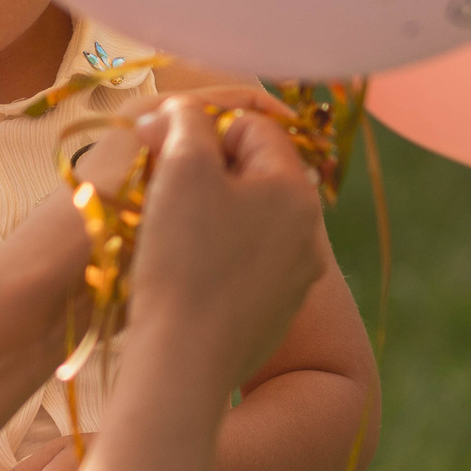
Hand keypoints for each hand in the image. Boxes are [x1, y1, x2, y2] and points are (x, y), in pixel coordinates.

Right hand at [122, 100, 325, 390]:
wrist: (183, 360)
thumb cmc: (182, 255)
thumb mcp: (182, 167)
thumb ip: (188, 119)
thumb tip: (185, 111)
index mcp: (296, 189)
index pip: (254, 126)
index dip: (201, 127)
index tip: (159, 147)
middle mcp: (310, 234)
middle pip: (255, 175)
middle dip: (209, 172)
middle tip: (162, 189)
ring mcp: (296, 280)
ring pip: (251, 222)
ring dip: (213, 216)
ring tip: (170, 233)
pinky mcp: (276, 316)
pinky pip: (247, 268)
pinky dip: (217, 260)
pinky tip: (185, 276)